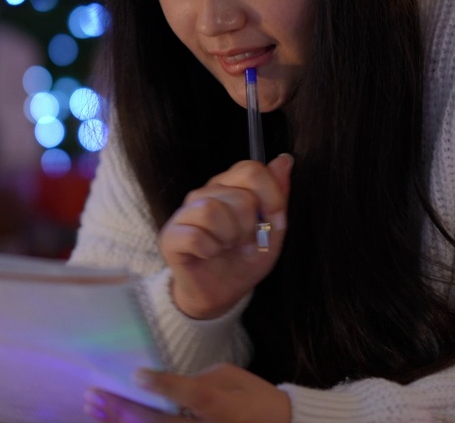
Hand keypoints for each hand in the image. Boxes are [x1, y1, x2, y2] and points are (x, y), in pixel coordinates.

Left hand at [84, 365, 290, 422]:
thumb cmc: (254, 398)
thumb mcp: (231, 376)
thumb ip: (198, 380)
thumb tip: (169, 385)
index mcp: (217, 404)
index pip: (184, 392)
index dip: (159, 383)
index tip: (135, 374)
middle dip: (122, 410)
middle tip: (96, 397)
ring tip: (96, 412)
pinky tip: (116, 420)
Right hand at [160, 153, 291, 318]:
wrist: (221, 294)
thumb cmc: (244, 261)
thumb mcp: (272, 232)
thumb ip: (278, 196)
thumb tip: (284, 160)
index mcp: (230, 187)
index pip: (251, 170)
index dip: (271, 197)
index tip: (276, 223)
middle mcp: (205, 193)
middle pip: (238, 195)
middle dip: (250, 226)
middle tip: (245, 243)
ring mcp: (185, 213)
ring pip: (211, 210)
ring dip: (228, 237)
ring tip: (226, 248)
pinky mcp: (170, 236)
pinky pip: (194, 235)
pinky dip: (209, 250)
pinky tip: (209, 254)